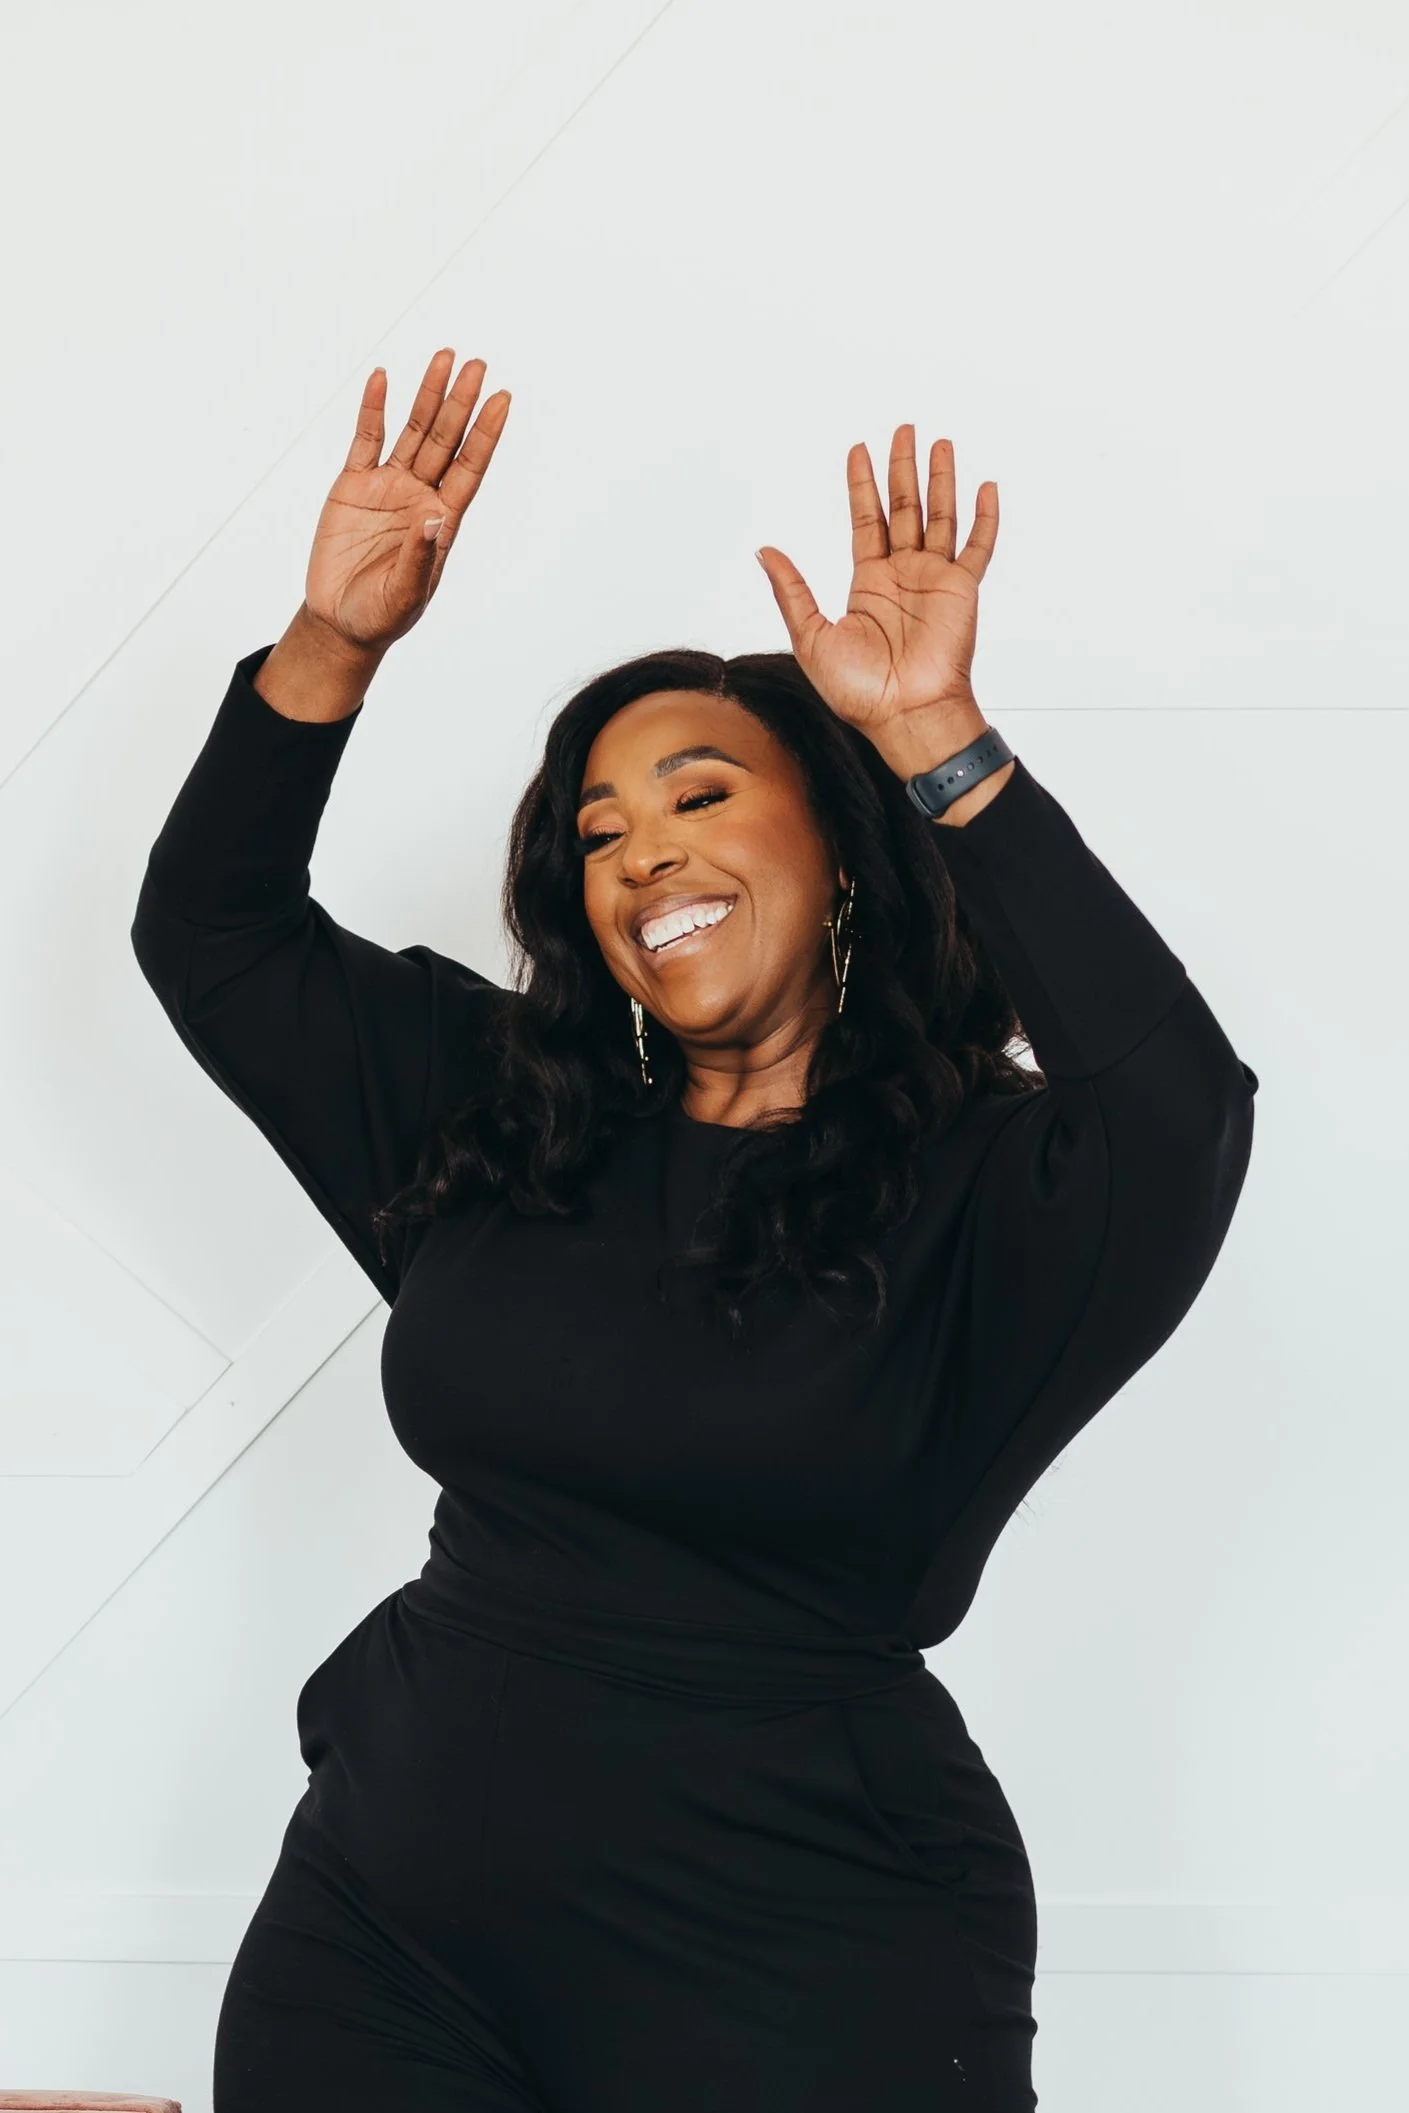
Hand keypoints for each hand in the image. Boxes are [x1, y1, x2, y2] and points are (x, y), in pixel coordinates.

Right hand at [303, 348, 511, 650]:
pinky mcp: (352, 485)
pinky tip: (382, 378)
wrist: (340, 621)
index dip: (486, 434)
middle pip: (445, 440)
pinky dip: (373, 408)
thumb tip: (435, 517)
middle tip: (478, 364)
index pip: (469, 467)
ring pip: (412, 431)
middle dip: (460, 402)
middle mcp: (419, 496)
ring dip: (427, 395)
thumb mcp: (406, 595)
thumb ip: (421, 557)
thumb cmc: (382, 615)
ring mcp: (386, 486)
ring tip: (443, 358)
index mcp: (441, 520)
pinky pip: (365, 439)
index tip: (503, 399)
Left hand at [754, 426, 997, 736]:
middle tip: (904, 429)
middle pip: (904, 507)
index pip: (866, 520)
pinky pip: (978, 547)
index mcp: (869, 583)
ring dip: (940, 479)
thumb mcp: (811, 637)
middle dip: (902, 467)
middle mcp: (903, 575)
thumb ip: (792, 591)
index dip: (862, 484)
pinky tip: (986, 487)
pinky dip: (985, 517)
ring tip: (939, 442)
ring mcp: (935, 580)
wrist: (905, 716)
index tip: (858, 449)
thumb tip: (765, 552)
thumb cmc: (859, 691)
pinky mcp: (962, 591)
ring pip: (940, 516)